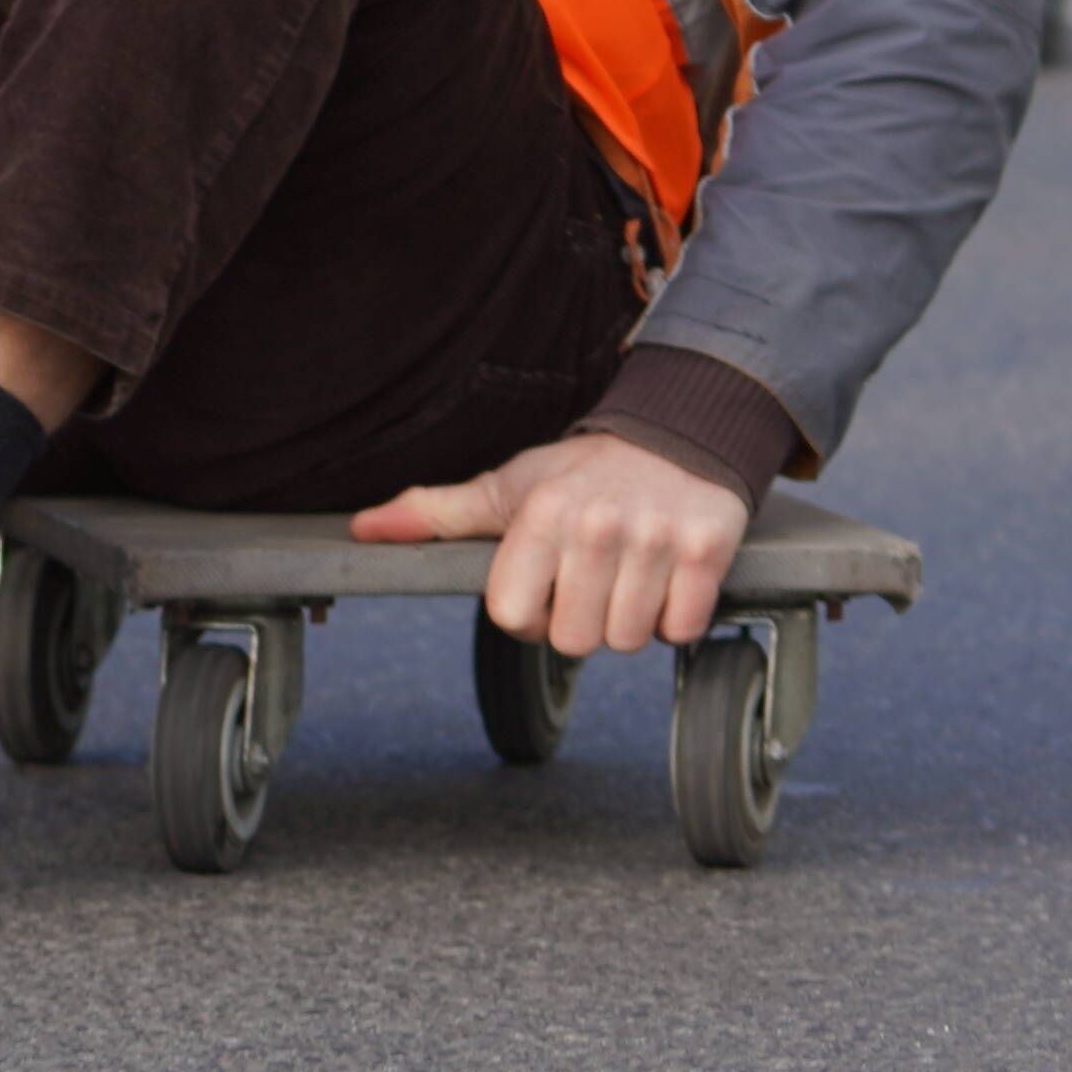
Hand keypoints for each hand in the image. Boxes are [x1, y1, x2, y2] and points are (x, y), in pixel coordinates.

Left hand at [353, 429, 749, 657]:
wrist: (680, 431)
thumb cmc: (583, 472)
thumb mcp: (509, 487)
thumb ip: (439, 514)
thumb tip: (364, 530)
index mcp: (542, 514)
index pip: (514, 617)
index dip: (528, 614)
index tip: (546, 586)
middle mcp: (597, 525)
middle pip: (574, 640)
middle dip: (582, 621)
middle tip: (593, 578)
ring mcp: (655, 539)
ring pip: (628, 641)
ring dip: (630, 620)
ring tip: (630, 574)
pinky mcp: (707, 550)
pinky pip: (682, 629)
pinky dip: (677, 616)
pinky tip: (667, 577)